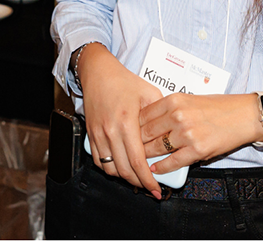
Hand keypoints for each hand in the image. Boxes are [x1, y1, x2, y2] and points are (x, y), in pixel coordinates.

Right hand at [77, 44, 163, 196]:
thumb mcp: (149, 93)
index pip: (138, 161)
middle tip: (150, 187)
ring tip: (137, 178)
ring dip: (124, 177)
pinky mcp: (91, 133)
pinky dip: (109, 168)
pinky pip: (98, 160)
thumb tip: (172, 134)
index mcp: (127, 122)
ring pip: (110, 168)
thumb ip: (161, 116)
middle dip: (139, 183)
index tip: (157, 189)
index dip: (148, 179)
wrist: (98, 72)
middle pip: (124, 169)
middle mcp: (111, 130)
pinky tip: (120, 167)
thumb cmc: (124, 82)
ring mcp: (98, 133)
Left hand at [139, 93, 260, 174]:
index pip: (142, 115)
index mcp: (173, 100)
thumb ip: (167, 109)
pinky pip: (174, 161)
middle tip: (128, 149)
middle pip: (146, 132)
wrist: (243, 115)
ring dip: (146, 156)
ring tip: (138, 161)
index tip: (127, 133)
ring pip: (157, 148)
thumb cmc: (216, 106)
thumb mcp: (187, 99)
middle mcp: (178, 115)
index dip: (132, 126)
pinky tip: (155, 170)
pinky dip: (162, 167)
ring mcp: (187, 133)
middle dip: (135, 143)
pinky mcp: (198, 149)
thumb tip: (147, 123)